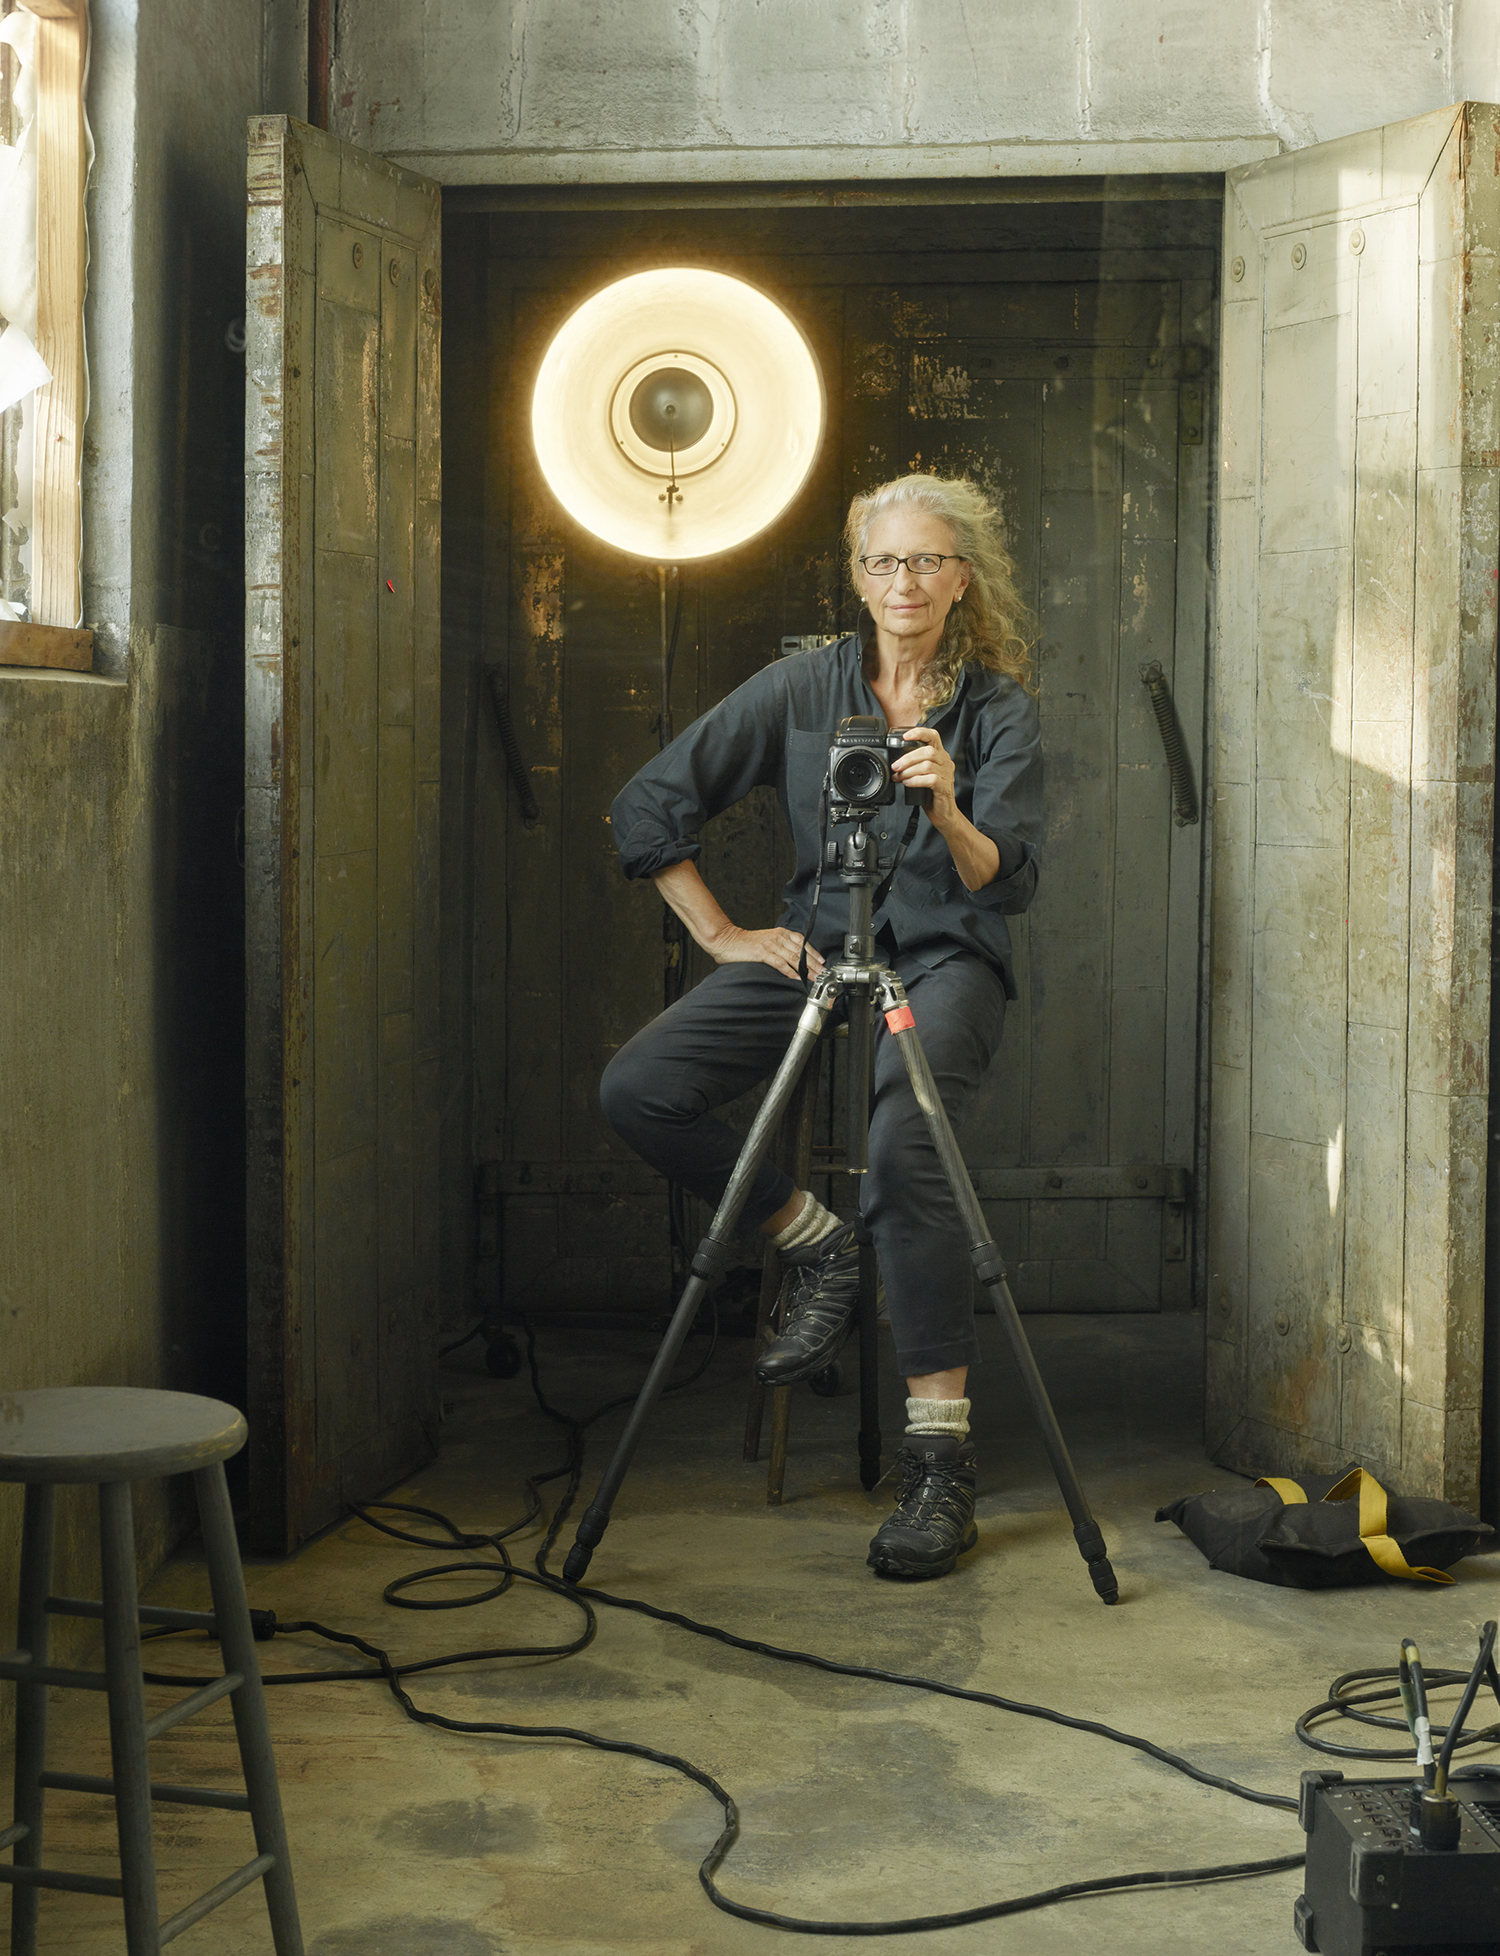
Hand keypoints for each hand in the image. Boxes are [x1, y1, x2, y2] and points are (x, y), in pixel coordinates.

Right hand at [709, 923, 823, 981]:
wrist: (726, 940)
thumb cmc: (745, 943)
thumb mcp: (767, 940)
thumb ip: (779, 947)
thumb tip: (793, 959)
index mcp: (780, 933)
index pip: (802, 942)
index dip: (814, 952)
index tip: (822, 961)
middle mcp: (778, 937)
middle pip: (801, 951)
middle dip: (814, 963)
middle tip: (823, 973)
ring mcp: (771, 945)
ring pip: (794, 958)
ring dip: (806, 969)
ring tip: (814, 977)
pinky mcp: (763, 953)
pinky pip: (780, 963)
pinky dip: (790, 971)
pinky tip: (797, 977)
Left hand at [891, 726, 957, 827]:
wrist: (943, 813)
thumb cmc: (931, 794)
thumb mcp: (922, 774)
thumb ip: (913, 765)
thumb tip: (894, 762)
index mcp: (940, 755)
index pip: (933, 736)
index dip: (920, 733)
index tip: (905, 736)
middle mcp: (945, 762)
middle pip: (928, 751)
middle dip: (908, 758)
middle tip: (896, 767)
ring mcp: (947, 774)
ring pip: (927, 765)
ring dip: (909, 771)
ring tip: (899, 777)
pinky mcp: (944, 787)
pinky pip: (930, 779)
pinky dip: (916, 780)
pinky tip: (908, 784)